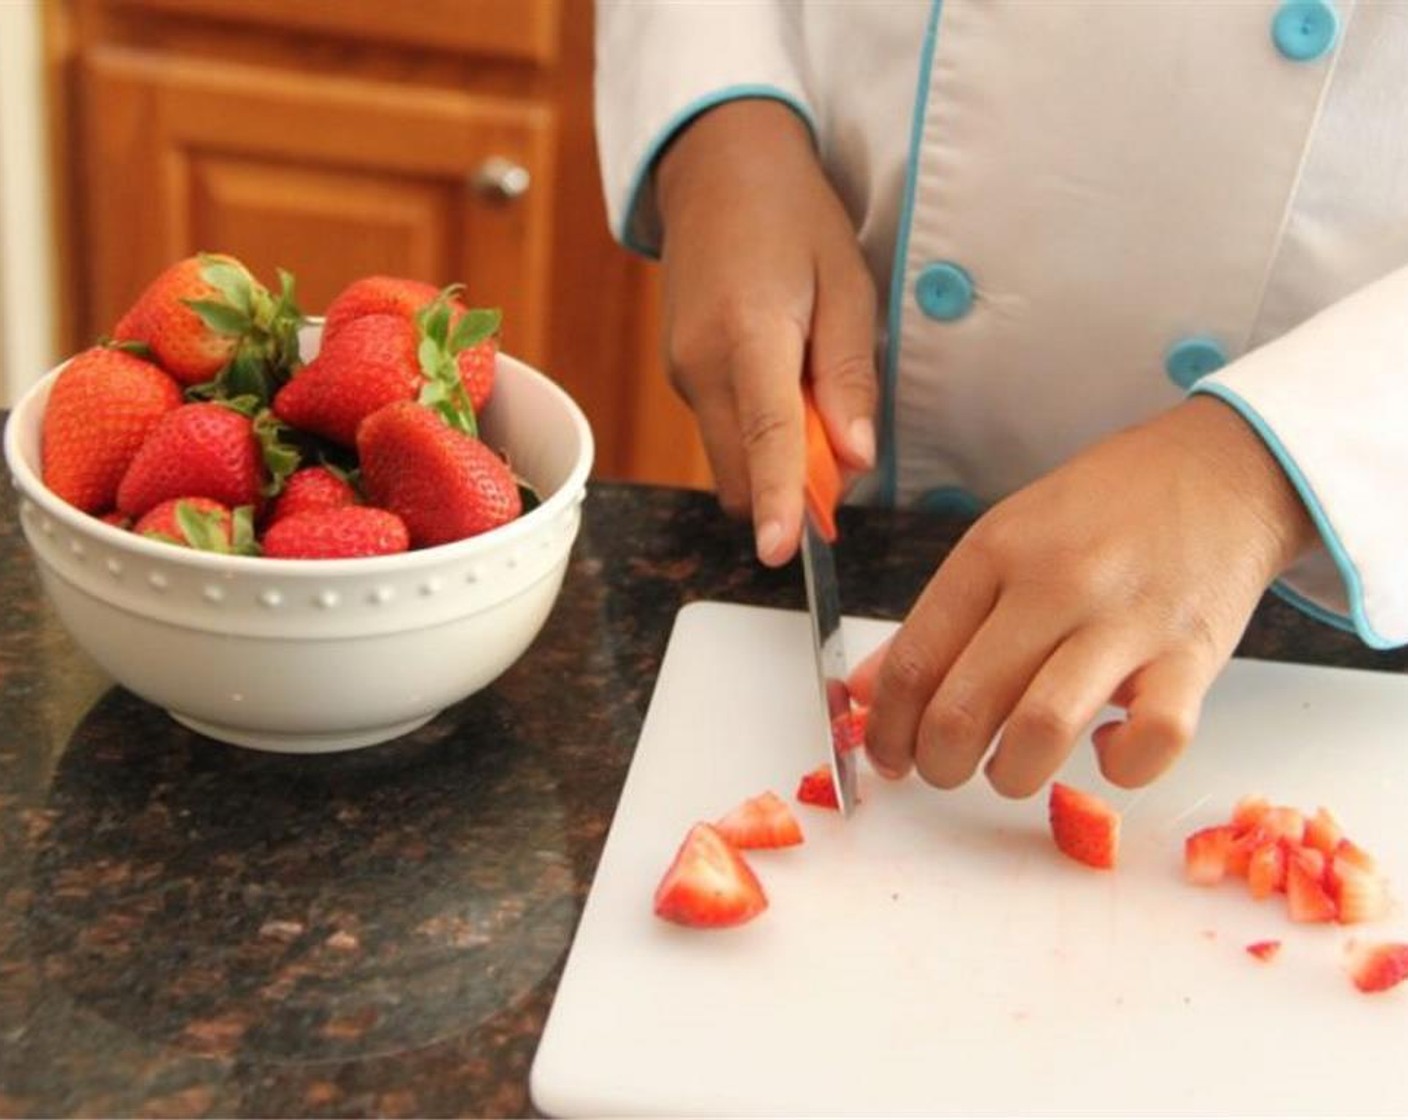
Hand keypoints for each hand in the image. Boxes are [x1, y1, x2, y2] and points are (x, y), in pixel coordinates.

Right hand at [654, 99, 876, 565]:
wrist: (717, 169)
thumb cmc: (793, 218)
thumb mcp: (847, 285)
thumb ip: (849, 376)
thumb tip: (857, 457)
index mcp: (749, 333)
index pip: (765, 435)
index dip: (776, 499)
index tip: (781, 551)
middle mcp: (702, 364)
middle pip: (740, 469)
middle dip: (789, 489)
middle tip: (844, 453)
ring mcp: (682, 372)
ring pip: (730, 456)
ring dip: (775, 460)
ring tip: (815, 393)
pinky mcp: (680, 374)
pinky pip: (722, 430)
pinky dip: (757, 434)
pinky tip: (784, 381)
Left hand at [849, 396, 1318, 795]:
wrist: (1220, 469)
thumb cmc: (1100, 512)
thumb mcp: (1003, 540)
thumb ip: (937, 620)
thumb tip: (868, 694)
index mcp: (995, 552)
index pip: (914, 661)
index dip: (887, 728)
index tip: (887, 756)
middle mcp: (1055, 583)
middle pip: (963, 708)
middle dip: (936, 764)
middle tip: (943, 769)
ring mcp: (1126, 621)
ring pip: (1041, 732)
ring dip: (1009, 776)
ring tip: (1008, 768)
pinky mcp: (1194, 657)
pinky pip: (1150, 742)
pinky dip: (1120, 768)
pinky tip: (1104, 749)